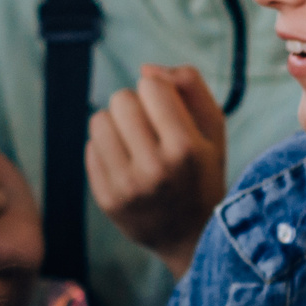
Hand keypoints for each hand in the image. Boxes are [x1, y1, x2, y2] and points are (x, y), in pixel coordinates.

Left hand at [87, 64, 226, 276]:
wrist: (194, 238)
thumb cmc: (204, 173)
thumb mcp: (214, 130)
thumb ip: (191, 86)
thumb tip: (146, 68)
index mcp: (187, 149)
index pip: (151, 85)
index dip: (160, 92)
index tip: (170, 112)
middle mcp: (156, 168)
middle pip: (121, 98)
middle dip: (135, 106)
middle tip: (151, 129)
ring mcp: (127, 186)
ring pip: (99, 119)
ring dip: (116, 125)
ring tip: (136, 144)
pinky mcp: (106, 198)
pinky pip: (90, 147)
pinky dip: (107, 149)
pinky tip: (127, 164)